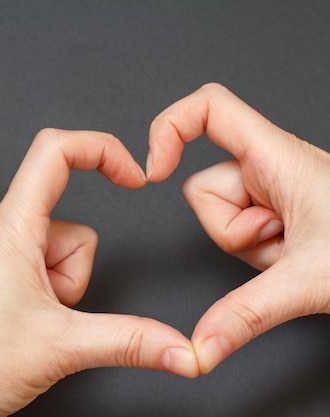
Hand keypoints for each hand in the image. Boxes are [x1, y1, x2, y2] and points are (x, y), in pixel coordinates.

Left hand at [0, 129, 198, 416]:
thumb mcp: (63, 347)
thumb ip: (132, 341)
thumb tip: (182, 347)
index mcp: (10, 230)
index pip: (55, 152)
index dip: (102, 150)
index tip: (131, 176)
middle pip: (68, 228)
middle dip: (74, 275)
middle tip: (48, 315)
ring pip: (49, 256)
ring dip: (55, 292)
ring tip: (27, 326)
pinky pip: (25, 272)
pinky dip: (35, 298)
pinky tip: (13, 328)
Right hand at [147, 83, 329, 373]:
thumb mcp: (307, 281)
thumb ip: (245, 314)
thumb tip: (200, 345)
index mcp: (277, 156)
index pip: (208, 108)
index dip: (168, 128)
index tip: (152, 170)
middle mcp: (271, 165)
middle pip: (202, 186)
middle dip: (228, 228)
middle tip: (276, 240)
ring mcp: (272, 188)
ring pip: (219, 214)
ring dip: (247, 243)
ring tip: (290, 249)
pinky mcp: (276, 208)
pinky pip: (239, 228)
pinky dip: (258, 249)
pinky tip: (291, 253)